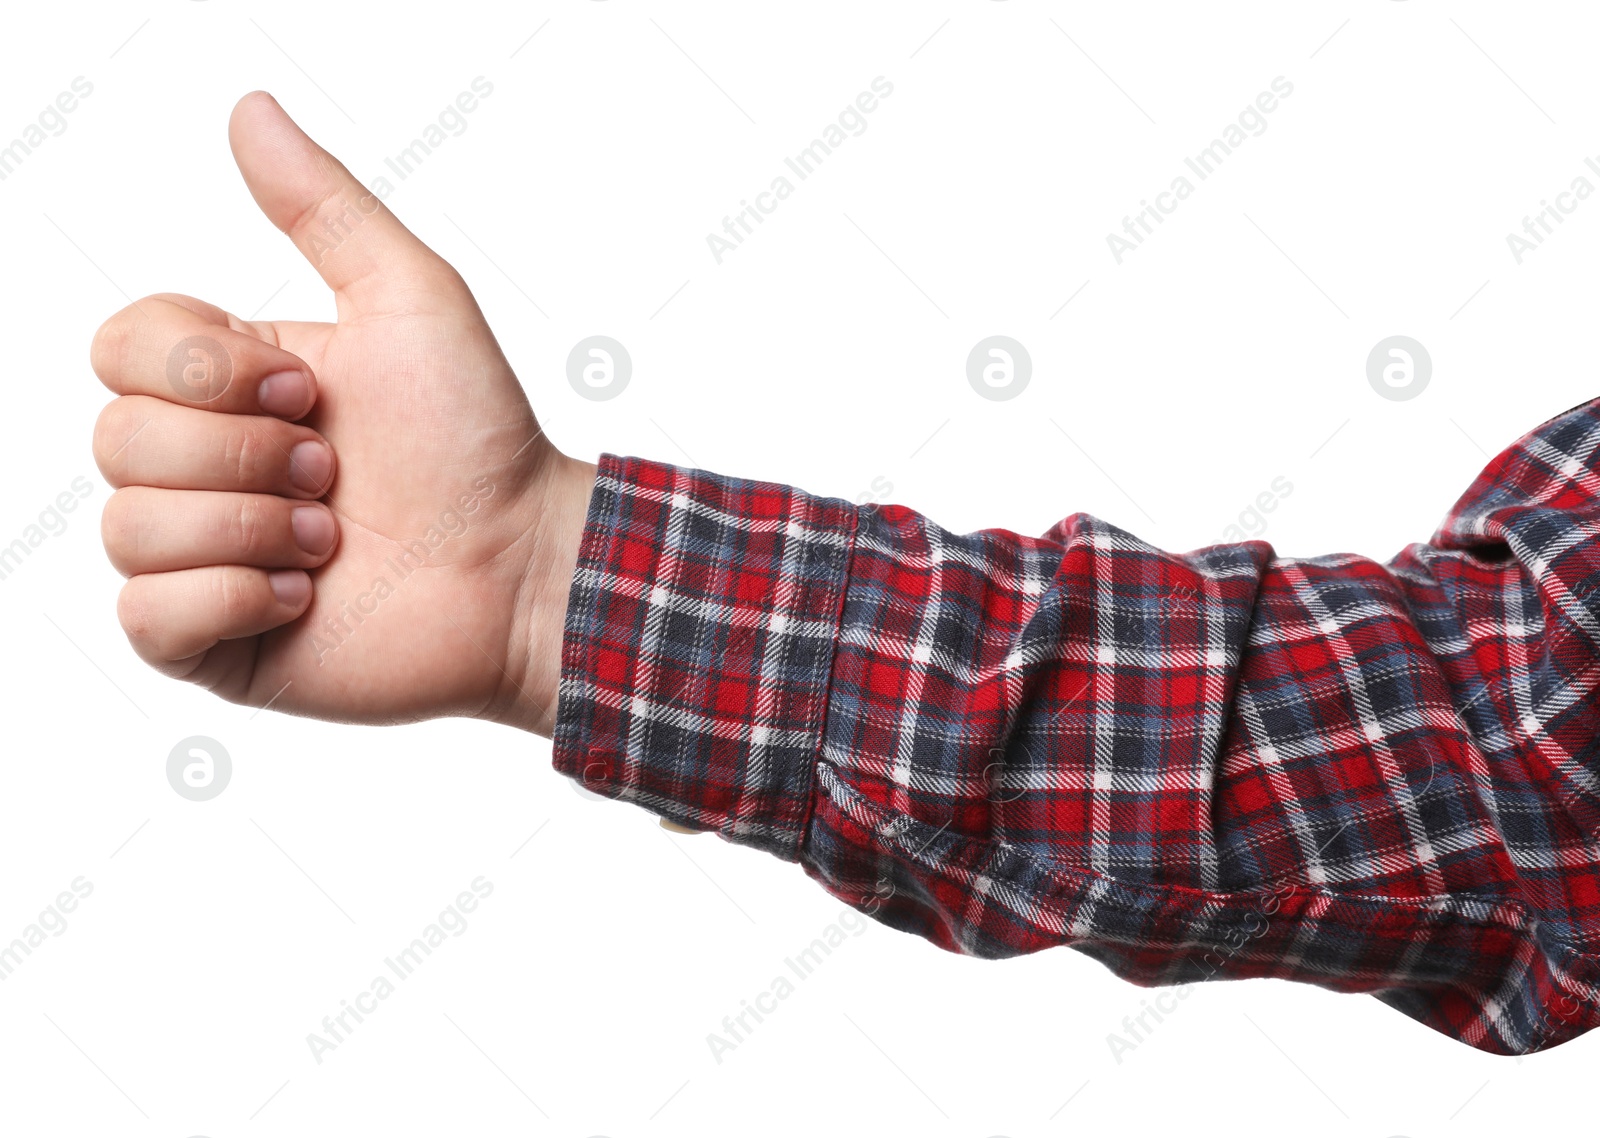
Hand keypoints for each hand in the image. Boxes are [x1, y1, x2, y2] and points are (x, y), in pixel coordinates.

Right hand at [90, 91, 594, 735]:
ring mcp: (203, 556)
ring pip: (128, 527)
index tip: (311, 390)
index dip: (205, 368)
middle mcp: (204, 466)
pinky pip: (147, 617)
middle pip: (118, 438)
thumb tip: (249, 108)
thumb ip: (325, 208)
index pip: (122, 346)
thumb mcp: (410, 299)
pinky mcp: (215, 641)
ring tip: (334, 540)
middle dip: (245, 454)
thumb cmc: (477, 438)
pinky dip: (234, 599)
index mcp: (229, 385)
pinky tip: (309, 596)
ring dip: (252, 528)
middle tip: (335, 472)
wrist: (522, 565)